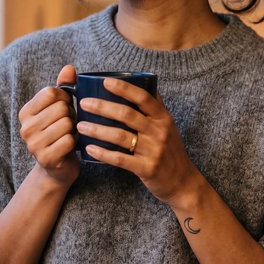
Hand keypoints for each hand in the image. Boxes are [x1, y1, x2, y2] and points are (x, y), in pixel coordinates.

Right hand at [18, 65, 79, 186]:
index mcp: (25, 112)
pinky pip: (69, 140)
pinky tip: (71, 147)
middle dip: (71, 115)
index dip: (65, 97)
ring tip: (69, 134)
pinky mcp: (45, 159)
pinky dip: (75, 142)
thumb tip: (69, 67)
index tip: (67, 106)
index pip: (51, 92)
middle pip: (60, 108)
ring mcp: (33, 145)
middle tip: (69, 124)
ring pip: (66, 124)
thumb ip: (64, 86)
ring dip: (74, 129)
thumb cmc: (60, 132)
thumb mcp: (59, 108)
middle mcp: (25, 128)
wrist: (58, 168)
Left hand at [77, 77, 201, 206]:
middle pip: (127, 115)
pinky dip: (103, 154)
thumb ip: (156, 106)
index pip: (143, 97)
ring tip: (81, 126)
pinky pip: (120, 159)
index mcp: (163, 118)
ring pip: (120, 136)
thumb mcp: (168, 126)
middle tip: (83, 103)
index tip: (105, 81)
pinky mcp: (146, 168)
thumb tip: (146, 82)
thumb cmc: (171, 150)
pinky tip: (89, 149)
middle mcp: (159, 132)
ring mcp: (153, 151)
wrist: (183, 181)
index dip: (124, 88)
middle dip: (103, 107)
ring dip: (98, 130)